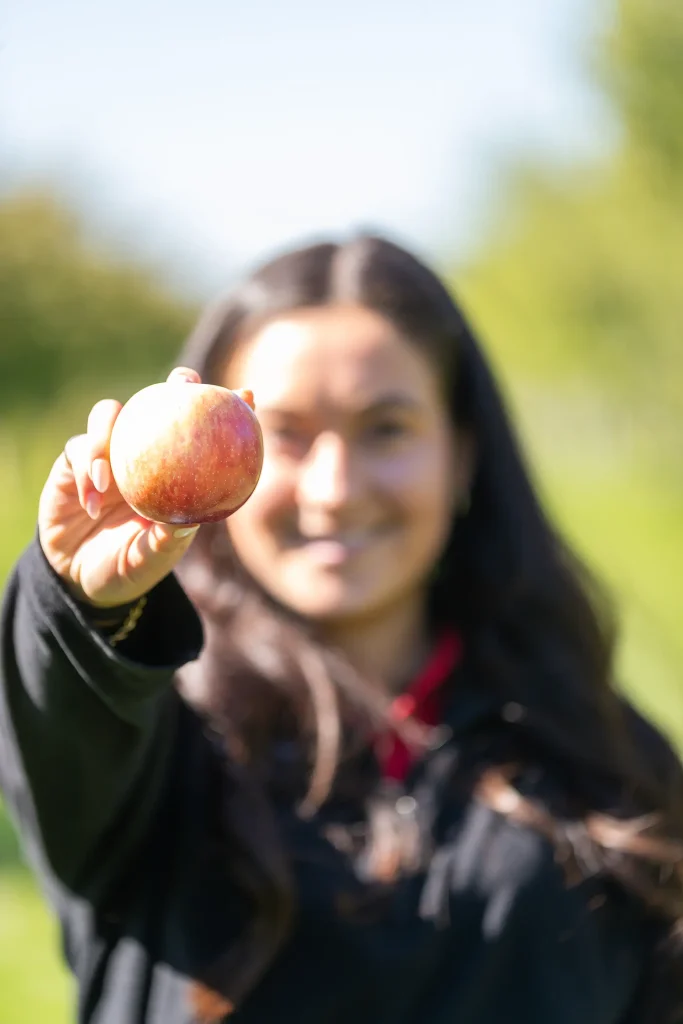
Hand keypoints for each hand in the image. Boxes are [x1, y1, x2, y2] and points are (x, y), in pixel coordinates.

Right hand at [38, 367, 250, 607]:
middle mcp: (142, 453)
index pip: (201, 431)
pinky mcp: (73, 463)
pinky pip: (78, 451)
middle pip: (159, 401)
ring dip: (108, 438)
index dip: (226, 408)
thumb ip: (168, 540)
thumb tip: (191, 523)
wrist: (82, 581)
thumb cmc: (129, 567)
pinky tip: (93, 500)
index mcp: (172, 471)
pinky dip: (86, 470)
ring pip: (109, 415)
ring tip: (110, 481)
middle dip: (175, 387)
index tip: (248, 396)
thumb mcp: (153, 559)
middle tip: (181, 389)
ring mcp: (108, 453)